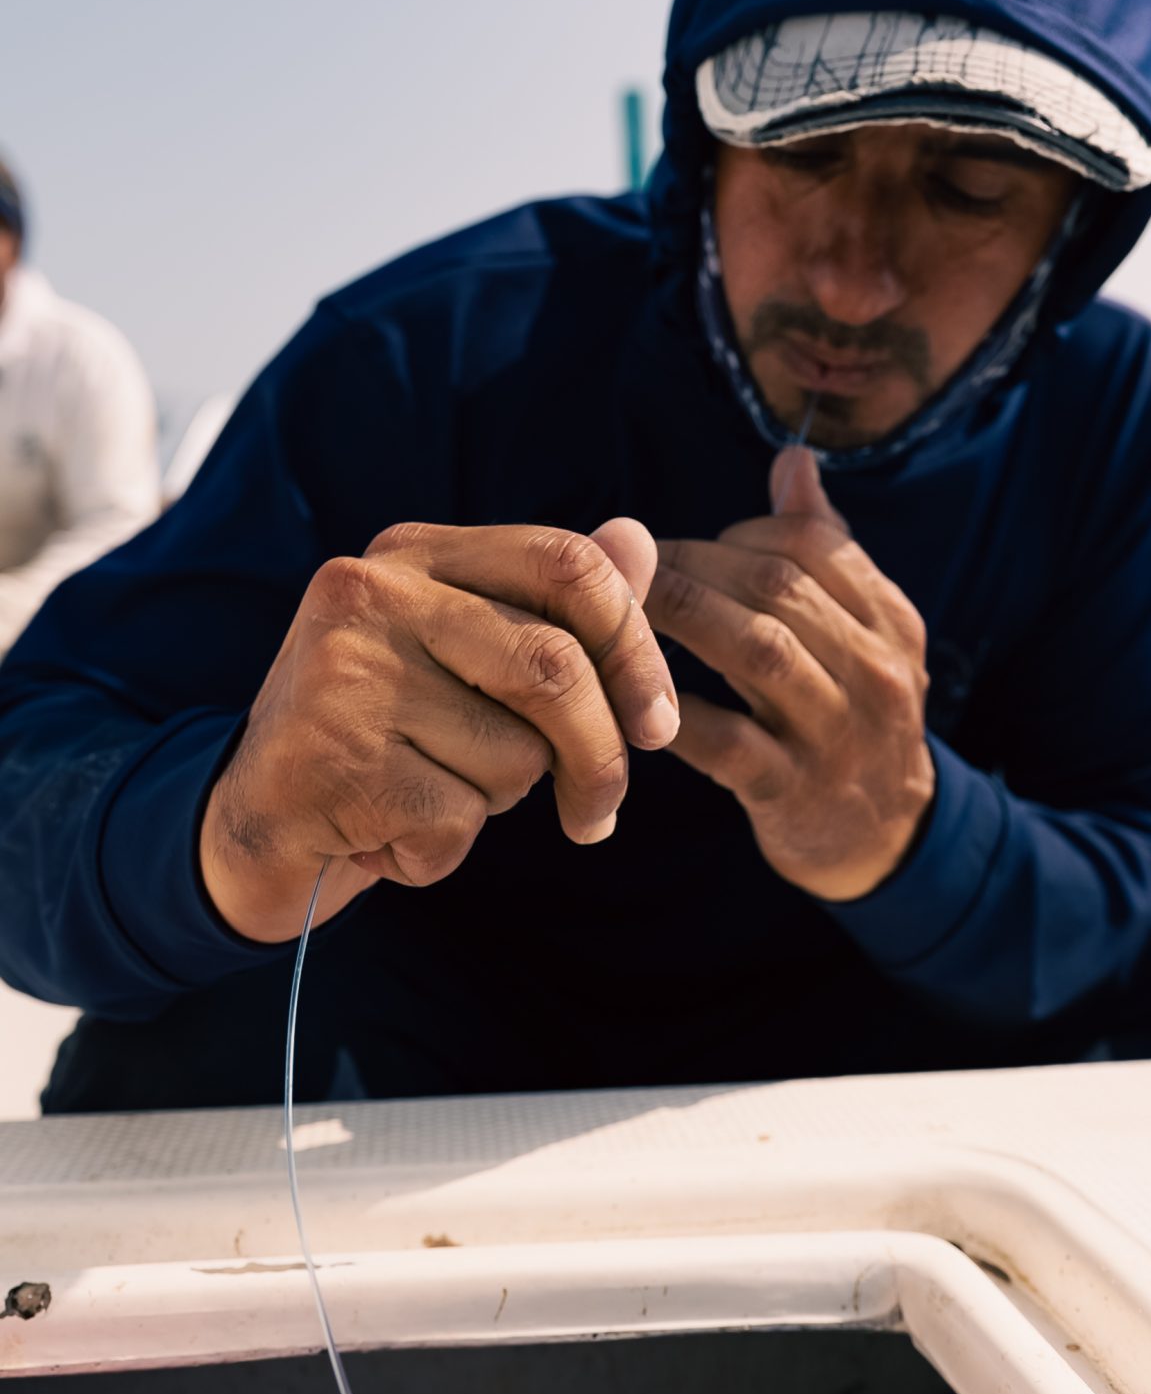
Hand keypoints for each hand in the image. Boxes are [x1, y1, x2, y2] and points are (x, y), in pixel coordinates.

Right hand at [199, 518, 677, 940]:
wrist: (251, 823)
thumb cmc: (382, 737)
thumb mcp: (466, 660)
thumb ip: (551, 610)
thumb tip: (641, 540)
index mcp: (412, 551)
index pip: (566, 563)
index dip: (636, 647)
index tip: (658, 723)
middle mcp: (371, 592)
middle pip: (556, 666)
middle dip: (601, 755)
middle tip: (597, 812)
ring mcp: (346, 672)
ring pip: (514, 754)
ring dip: (500, 804)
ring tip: (429, 795)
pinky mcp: (335, 757)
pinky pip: (459, 819)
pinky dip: (443, 853)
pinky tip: (385, 835)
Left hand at [646, 448, 934, 901]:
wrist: (887, 836)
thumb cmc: (853, 713)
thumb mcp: (864, 632)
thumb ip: (828, 548)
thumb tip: (794, 457)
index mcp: (889, 620)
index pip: (813, 544)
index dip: (740, 533)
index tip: (689, 547)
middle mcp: (874, 670)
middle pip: (778, 587)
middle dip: (691, 564)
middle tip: (628, 563)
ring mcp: (836, 733)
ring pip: (756, 650)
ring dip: (678, 617)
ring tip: (618, 607)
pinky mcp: (792, 791)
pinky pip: (724, 739)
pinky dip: (672, 709)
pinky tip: (626, 692)